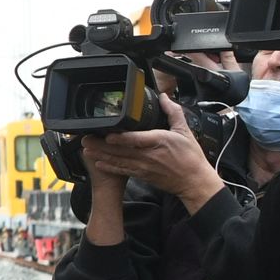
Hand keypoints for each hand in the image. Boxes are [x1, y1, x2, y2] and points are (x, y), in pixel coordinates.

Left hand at [84, 125, 220, 209]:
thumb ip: (172, 112)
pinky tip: (98, 163)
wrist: (194, 181)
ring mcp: (144, 167)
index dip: (121, 138)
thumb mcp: (185, 130)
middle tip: (85, 138)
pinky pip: (123, 171)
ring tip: (86, 149)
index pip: (136, 139)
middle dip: (102, 145)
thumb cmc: (190, 157)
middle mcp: (148, 156)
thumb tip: (163, 97)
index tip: (107, 134)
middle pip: (121, 150)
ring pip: (119, 160)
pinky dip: (110, 167)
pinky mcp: (142, 175)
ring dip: (101, 155)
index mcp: (158, 141)